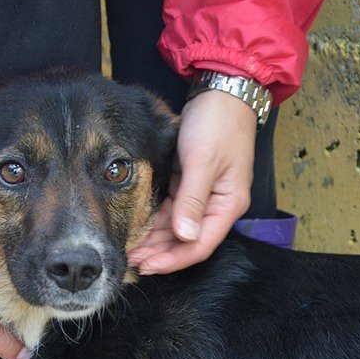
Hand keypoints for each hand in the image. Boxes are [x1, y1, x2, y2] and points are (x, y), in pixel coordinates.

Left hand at [128, 90, 256, 273]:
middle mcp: (218, 205)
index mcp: (228, 204)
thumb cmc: (217, 124)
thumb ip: (193, 199)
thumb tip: (185, 236)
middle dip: (161, 253)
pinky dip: (158, 222)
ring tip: (132, 251)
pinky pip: (174, 211)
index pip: (201, 244)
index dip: (174, 259)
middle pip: (188, 241)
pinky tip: (140, 230)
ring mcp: (205, 195)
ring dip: (157, 241)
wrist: (223, 93)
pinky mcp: (192, 184)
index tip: (148, 265)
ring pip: (179, 228)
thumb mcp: (202, 161)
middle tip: (131, 261)